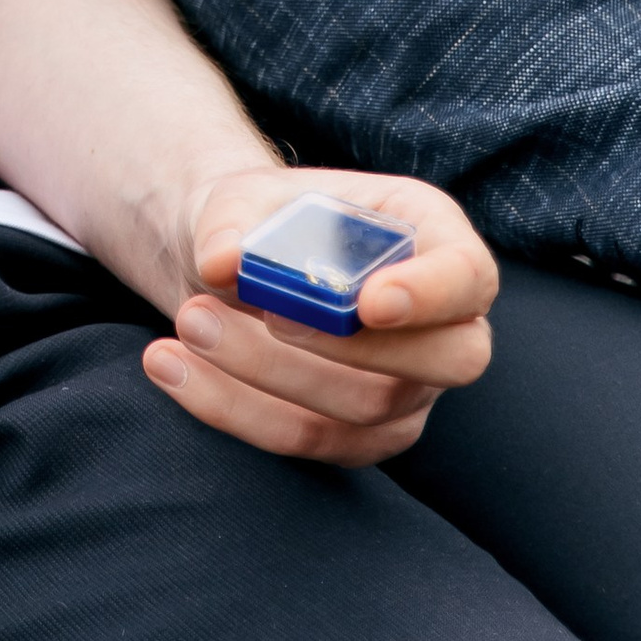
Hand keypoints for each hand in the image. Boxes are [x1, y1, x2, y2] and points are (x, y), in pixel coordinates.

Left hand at [142, 166, 494, 467]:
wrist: (232, 267)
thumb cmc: (258, 221)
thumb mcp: (241, 199)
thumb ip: (231, 220)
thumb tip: (221, 260)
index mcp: (431, 237)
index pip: (469, 277)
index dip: (431, 294)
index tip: (369, 301)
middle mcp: (443, 323)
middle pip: (448, 361)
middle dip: (351, 345)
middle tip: (267, 311)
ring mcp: (412, 389)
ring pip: (364, 408)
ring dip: (267, 373)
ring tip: (187, 322)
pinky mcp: (362, 436)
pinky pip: (309, 440)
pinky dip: (234, 409)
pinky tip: (171, 367)